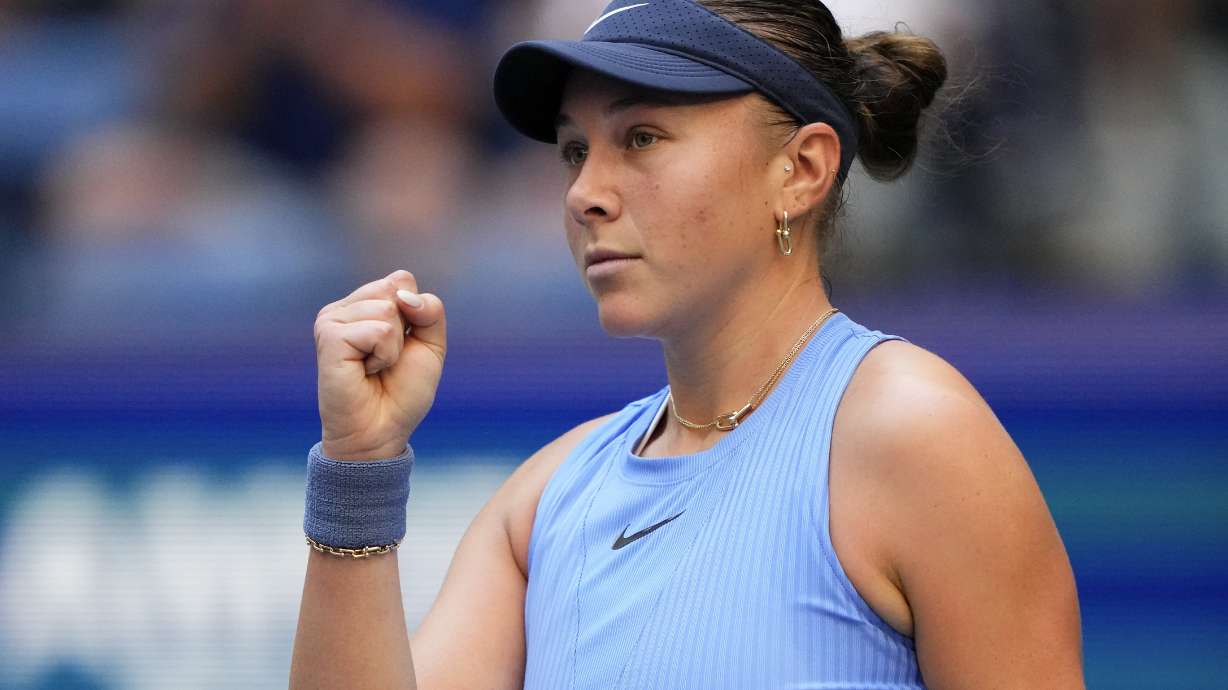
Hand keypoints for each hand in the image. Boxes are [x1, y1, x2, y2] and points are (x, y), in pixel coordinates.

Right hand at [313, 270, 445, 460]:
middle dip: (406, 329)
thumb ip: (430, 310)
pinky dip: (384, 355)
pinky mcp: (329, 336)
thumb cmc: (402, 392)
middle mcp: (343, 308)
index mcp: (363, 304)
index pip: (402, 279)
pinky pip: (378, 330)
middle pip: (395, 289)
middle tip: (386, 359)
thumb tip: (403, 296)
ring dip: (394, 347)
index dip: (416, 313)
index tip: (402, 345)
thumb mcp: (430, 345)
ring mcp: (332, 320)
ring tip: (374, 367)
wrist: (381, 431)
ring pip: (388, 309)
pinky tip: (365, 371)